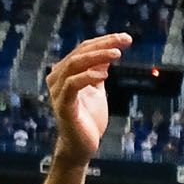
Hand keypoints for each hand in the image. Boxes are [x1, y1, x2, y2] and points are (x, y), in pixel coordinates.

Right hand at [45, 33, 128, 162]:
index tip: (126, 38)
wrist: (82, 145)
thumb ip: (98, 72)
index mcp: (65, 72)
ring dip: (96, 57)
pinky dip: (87, 77)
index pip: (83, 49)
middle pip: (79, 53)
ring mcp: (58, 92)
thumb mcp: (96, 90)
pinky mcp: (63, 106)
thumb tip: (107, 54)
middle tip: (125, 40)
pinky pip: (71, 86)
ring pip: (74, 65)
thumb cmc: (89, 117)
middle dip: (103, 45)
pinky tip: (104, 74)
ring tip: (116, 54)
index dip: (104, 41)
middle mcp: (57, 79)